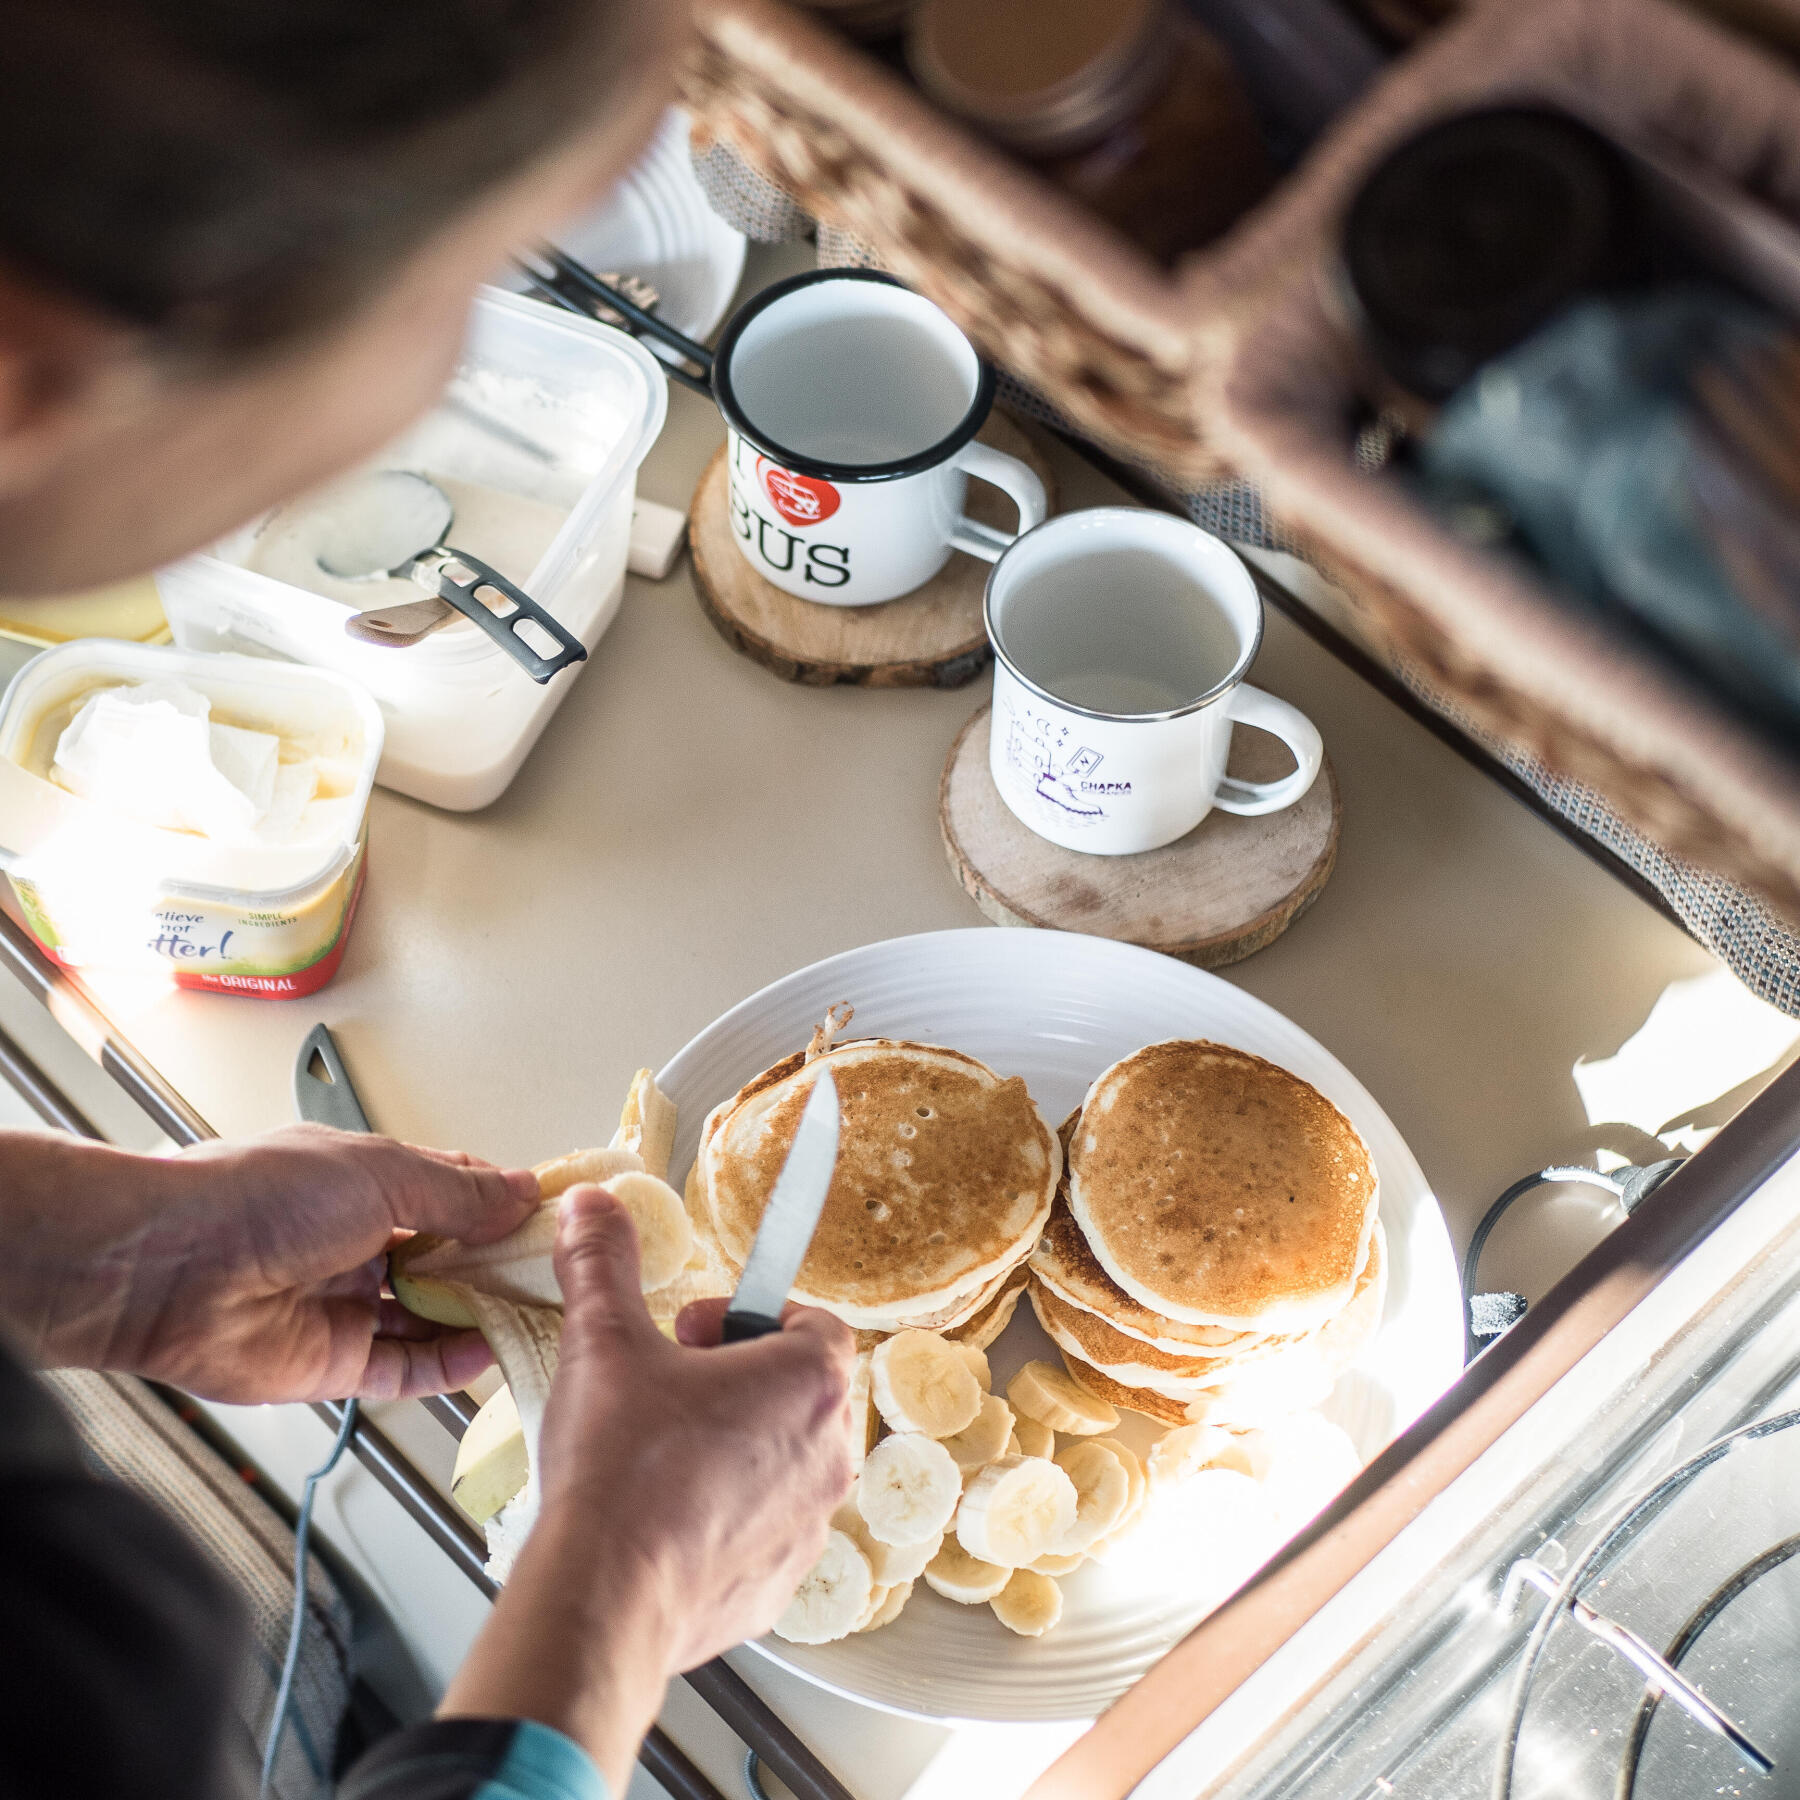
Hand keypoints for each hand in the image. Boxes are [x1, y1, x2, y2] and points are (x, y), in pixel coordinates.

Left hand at [0, 1123, 539, 1401]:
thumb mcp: (384, 1176)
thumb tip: (524, 1192)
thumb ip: (461, 1196)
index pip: (456, 1192)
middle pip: (450, 1258)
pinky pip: (403, 1367)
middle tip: (561, 1273)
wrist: (168, 1268)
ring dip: (482, 1314)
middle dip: (501, 1265)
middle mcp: (362, 1241)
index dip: (505, 1203)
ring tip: (538, 1314)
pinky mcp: (333, 1362)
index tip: (558, 1216)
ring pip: (432, 1314)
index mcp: (370, 1181)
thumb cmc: (260, 1196)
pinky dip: (447, 1363)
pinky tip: (487, 1352)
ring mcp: (348, 1302)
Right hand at [441, 1184, 855, 1789]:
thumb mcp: (604, 1341)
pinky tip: (664, 1512)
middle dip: (739, 1375)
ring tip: (661, 1448)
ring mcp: (811, 1525)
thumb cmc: (619, 1471)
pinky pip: (766, 1526)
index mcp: (809, 1381)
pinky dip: (726, 1511)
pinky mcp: (781, 1583)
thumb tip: (594, 1206)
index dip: (750, 1315)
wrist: (601, 1600)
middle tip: (672, 1382)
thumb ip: (602, 1262)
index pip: (814, 1321)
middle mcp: (829, 1452)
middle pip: (802, 1388)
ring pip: (784, 1459)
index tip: (695, 1328)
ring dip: (735, 1442)